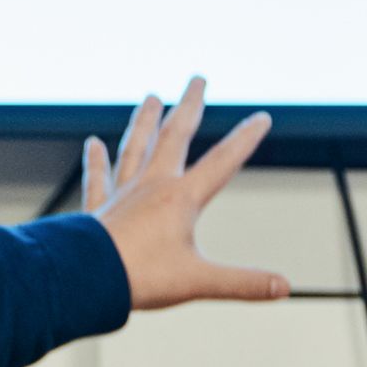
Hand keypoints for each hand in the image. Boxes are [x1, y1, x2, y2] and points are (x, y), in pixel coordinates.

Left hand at [81, 76, 288, 309]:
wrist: (84, 279)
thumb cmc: (138, 277)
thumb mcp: (199, 281)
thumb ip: (243, 283)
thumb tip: (282, 287)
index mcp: (180, 199)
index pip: (222, 162)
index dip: (244, 139)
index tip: (260, 117)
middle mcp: (151, 187)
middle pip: (174, 136)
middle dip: (189, 106)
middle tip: (197, 79)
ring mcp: (123, 194)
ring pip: (136, 147)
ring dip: (145, 121)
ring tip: (150, 97)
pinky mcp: (99, 209)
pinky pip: (98, 178)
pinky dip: (96, 161)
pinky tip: (92, 144)